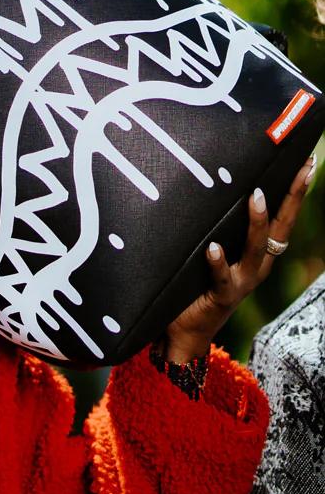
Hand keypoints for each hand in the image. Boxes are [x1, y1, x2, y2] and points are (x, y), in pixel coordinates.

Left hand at [163, 152, 316, 363]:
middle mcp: (257, 266)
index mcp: (259, 253)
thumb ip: (216, 227)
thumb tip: (210, 188)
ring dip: (257, 222)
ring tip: (255, 196)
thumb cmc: (196, 284)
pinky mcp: (222, 295)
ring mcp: (242, 281)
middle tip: (303, 169)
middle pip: (280, 227)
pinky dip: (218, 262)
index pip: (282, 216)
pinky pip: (222, 277)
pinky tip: (213, 247)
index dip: (295, 191)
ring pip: (254, 249)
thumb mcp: (212, 251)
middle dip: (292, 197)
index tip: (307, 163)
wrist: (186, 330)